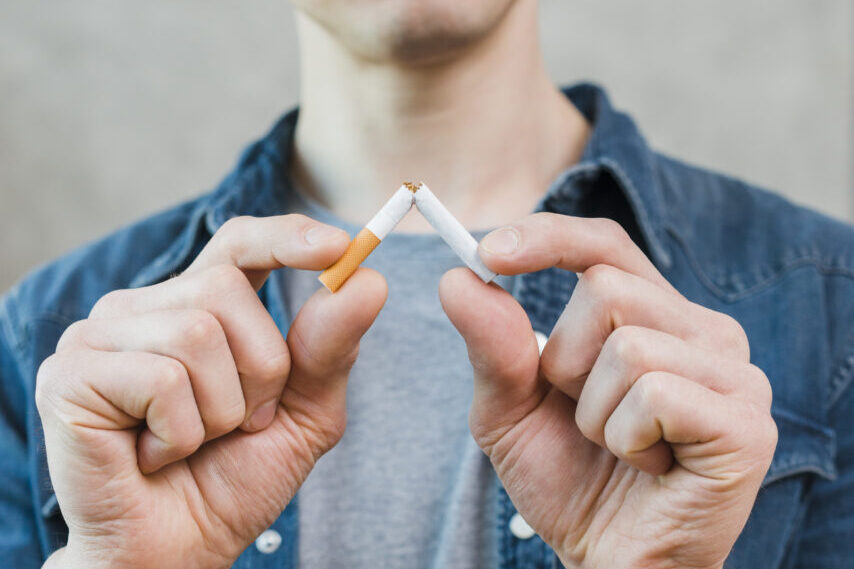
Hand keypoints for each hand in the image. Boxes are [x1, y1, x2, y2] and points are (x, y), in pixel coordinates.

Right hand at [36, 215, 386, 568]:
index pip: (240, 244)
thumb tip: (367, 279)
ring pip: (197, 334)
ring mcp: (100, 336)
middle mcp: (145, 309)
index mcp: (199, 308)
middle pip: (226, 289)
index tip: (337, 247)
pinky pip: (162, 380)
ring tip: (193, 441)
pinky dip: (181, 433)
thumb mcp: (303, 413)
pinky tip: (154, 455)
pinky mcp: (71, 376)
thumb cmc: (234, 478)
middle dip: (260, 369)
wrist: (179, 550)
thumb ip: (330, 349)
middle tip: (241, 422)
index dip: (285, 237)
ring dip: (221, 410)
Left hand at [439, 213, 776, 568]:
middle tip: (584, 417)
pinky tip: (649, 466)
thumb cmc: (567, 479)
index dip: (550, 236)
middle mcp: (704, 331)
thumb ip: (491, 346)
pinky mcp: (747, 423)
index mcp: (653, 316)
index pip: (605, 245)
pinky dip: (624, 438)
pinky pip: (655, 393)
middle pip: (606, 289)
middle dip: (564, 363)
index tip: (491, 252)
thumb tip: (458, 278)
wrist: (608, 558)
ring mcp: (735, 374)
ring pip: (627, 344)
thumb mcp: (509, 409)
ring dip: (593, 411)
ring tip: (618, 446)